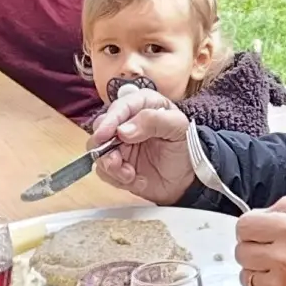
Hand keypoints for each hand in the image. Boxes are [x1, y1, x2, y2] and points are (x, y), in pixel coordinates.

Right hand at [88, 90, 196, 204]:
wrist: (187, 178)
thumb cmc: (184, 146)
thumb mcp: (178, 128)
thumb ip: (153, 121)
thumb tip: (122, 131)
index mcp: (142, 105)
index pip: (120, 106)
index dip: (110, 120)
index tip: (104, 135)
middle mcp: (126, 122)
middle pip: (101, 128)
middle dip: (104, 146)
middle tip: (117, 161)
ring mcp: (118, 144)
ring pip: (98, 151)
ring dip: (111, 166)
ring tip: (130, 175)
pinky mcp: (116, 164)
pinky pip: (104, 171)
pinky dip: (118, 179)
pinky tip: (137, 180)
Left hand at [234, 197, 285, 285]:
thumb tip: (264, 212)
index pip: (244, 226)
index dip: (250, 228)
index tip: (259, 233)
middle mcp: (281, 258)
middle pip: (241, 251)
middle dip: (254, 249)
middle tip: (272, 251)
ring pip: (247, 277)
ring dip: (260, 272)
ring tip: (282, 270)